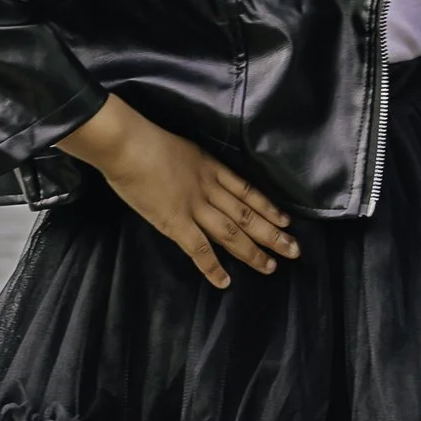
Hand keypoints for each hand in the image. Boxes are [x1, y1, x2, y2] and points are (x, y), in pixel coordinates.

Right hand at [57, 95, 298, 288]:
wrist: (126, 143)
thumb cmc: (145, 139)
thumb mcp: (181, 147)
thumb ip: (192, 164)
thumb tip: (195, 174)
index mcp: (210, 166)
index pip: (247, 191)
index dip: (268, 207)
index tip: (286, 220)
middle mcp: (209, 188)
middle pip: (247, 214)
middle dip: (272, 234)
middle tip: (294, 250)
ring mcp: (194, 206)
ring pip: (231, 232)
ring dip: (252, 251)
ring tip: (271, 266)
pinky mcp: (175, 222)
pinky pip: (199, 249)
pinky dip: (212, 267)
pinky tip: (225, 282)